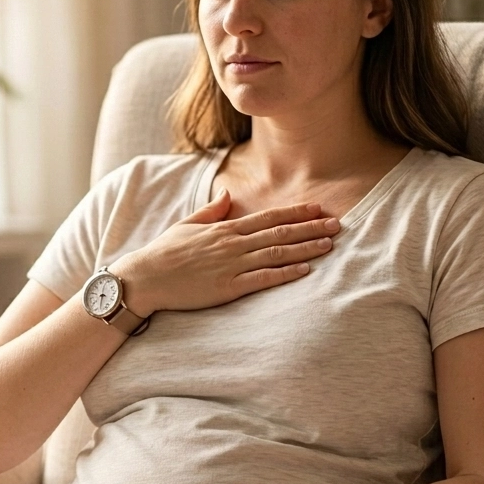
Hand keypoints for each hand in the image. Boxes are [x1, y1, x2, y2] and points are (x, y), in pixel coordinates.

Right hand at [109, 191, 339, 316]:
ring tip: (329, 245)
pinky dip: (285, 273)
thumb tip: (228, 195)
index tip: (317, 208)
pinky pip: (262, 278)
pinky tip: (304, 270)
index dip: (295, 213)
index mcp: (224, 229)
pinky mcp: (227, 288)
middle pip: (279, 233)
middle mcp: (232, 244)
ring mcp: (231, 266)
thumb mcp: (186, 225)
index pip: (268, 217)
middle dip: (310, 228)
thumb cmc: (163, 253)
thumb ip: (211, 211)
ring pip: (276, 254)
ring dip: (305, 248)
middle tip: (338, 223)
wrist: (145, 278)